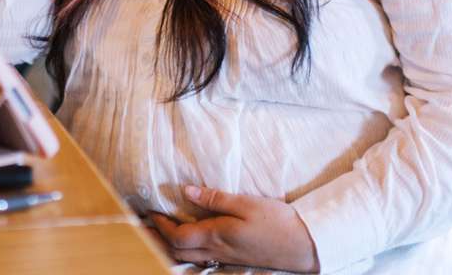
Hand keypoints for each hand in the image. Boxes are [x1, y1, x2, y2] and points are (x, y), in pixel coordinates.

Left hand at [148, 185, 319, 272]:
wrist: (305, 248)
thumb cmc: (277, 223)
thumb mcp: (247, 203)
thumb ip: (216, 198)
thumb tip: (187, 192)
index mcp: (216, 235)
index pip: (176, 236)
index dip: (159, 225)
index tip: (149, 211)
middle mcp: (217, 250)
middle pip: (178, 250)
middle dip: (158, 237)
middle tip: (146, 223)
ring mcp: (226, 257)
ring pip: (189, 256)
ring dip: (171, 244)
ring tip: (162, 230)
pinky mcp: (235, 259)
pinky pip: (203, 258)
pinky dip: (189, 249)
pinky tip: (192, 240)